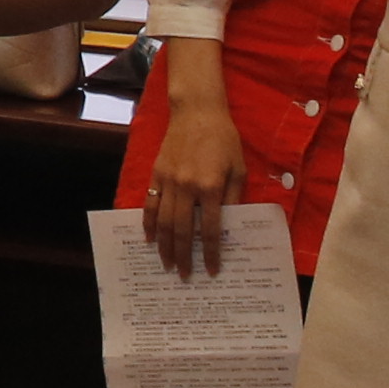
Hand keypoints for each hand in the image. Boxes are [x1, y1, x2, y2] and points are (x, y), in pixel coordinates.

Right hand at [140, 72, 246, 277]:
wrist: (197, 112)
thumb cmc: (224, 139)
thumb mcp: (239, 168)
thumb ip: (234, 197)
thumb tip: (229, 226)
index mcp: (212, 186)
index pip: (211, 228)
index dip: (212, 252)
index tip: (212, 270)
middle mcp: (188, 187)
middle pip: (183, 230)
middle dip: (184, 256)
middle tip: (185, 275)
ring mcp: (169, 181)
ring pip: (164, 222)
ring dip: (165, 246)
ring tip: (167, 264)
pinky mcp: (157, 174)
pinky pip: (151, 204)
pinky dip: (149, 223)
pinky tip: (150, 239)